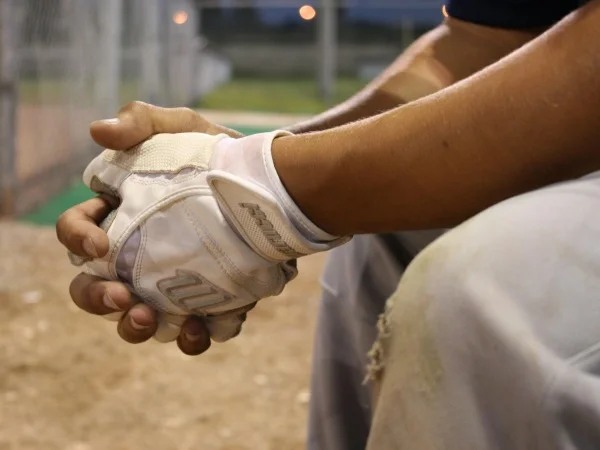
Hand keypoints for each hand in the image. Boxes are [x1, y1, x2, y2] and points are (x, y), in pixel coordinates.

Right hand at [57, 102, 243, 354]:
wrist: (270, 182)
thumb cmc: (217, 152)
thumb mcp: (182, 127)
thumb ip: (141, 121)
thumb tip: (98, 131)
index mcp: (119, 216)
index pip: (77, 232)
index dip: (78, 239)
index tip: (100, 244)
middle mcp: (137, 256)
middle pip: (95, 287)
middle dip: (98, 298)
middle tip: (121, 297)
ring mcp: (171, 282)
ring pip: (137, 318)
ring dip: (135, 327)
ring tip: (149, 319)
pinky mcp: (208, 299)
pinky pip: (191, 329)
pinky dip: (192, 336)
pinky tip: (202, 328)